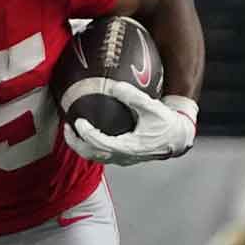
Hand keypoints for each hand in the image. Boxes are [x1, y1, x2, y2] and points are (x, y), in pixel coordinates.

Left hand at [64, 84, 195, 164]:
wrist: (177, 139)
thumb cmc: (166, 124)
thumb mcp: (153, 108)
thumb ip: (134, 97)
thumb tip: (115, 86)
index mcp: (129, 147)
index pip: (100, 144)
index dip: (87, 134)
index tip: (78, 121)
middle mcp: (123, 156)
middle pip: (91, 154)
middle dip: (75, 143)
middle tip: (67, 127)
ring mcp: (122, 159)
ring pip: (94, 157)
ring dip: (81, 145)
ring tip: (72, 129)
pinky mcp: (122, 157)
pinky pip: (101, 154)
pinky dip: (90, 144)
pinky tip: (87, 130)